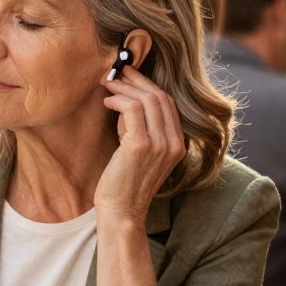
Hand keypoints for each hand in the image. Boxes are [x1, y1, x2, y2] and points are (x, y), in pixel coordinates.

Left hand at [98, 65, 185, 224]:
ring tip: (107, 85)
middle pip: (160, 96)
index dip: (148, 85)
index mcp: (178, 145)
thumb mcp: (141, 153)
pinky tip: (107, 102)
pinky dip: (118, 100)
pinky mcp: (141, 146)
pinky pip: (132, 108)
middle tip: (116, 72)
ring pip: (147, 99)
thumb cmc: (125, 184)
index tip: (130, 75)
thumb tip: (128, 101)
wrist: (121, 213)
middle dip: (136, 80)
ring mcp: (160, 145)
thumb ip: (142, 130)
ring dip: (124, 87)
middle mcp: (174, 143)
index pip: (168, 103)